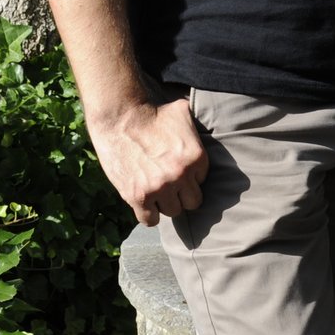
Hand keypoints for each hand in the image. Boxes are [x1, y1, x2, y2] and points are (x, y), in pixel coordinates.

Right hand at [87, 96, 208, 226]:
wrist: (120, 119)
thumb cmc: (153, 114)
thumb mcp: (184, 114)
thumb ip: (198, 129)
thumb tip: (214, 125)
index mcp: (196, 158)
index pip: (202, 180)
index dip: (191, 176)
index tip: (179, 171)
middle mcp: (181, 175)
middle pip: (192, 202)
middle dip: (183, 194)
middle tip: (171, 185)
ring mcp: (159, 188)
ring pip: (173, 211)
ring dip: (165, 203)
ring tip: (157, 191)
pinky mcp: (137, 197)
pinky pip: (150, 220)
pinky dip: (149, 214)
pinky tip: (146, 203)